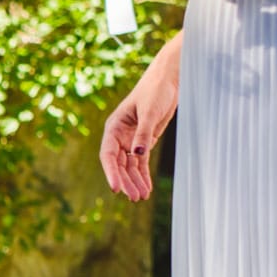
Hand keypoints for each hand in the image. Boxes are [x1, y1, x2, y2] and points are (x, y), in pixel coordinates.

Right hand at [101, 41, 180, 200]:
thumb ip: (143, 133)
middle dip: (126, 180)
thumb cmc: (155, 90)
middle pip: (118, 164)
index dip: (111, 172)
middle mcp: (119, 136)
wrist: (169, 79)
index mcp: (114, 127)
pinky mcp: (144, 142)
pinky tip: (146, 188)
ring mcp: (131, 140)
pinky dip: (143, 175)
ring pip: (130, 166)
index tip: (116, 188)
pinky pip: (141, 162)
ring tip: (141, 197)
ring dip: (135, 181)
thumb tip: (136, 154)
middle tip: (134, 197)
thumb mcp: (149, 111)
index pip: (108, 155)